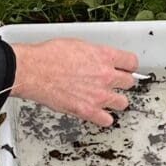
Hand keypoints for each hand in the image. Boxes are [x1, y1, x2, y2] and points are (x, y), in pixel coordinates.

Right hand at [9, 38, 139, 128]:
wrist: (34, 70)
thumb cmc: (49, 56)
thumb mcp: (77, 45)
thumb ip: (94, 55)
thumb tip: (97, 59)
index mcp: (104, 56)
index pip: (131, 62)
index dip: (128, 66)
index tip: (125, 68)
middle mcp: (106, 76)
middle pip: (129, 82)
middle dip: (122, 82)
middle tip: (114, 83)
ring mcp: (99, 95)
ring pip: (123, 102)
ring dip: (116, 101)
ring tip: (107, 99)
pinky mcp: (88, 111)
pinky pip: (107, 120)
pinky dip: (104, 118)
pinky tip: (99, 114)